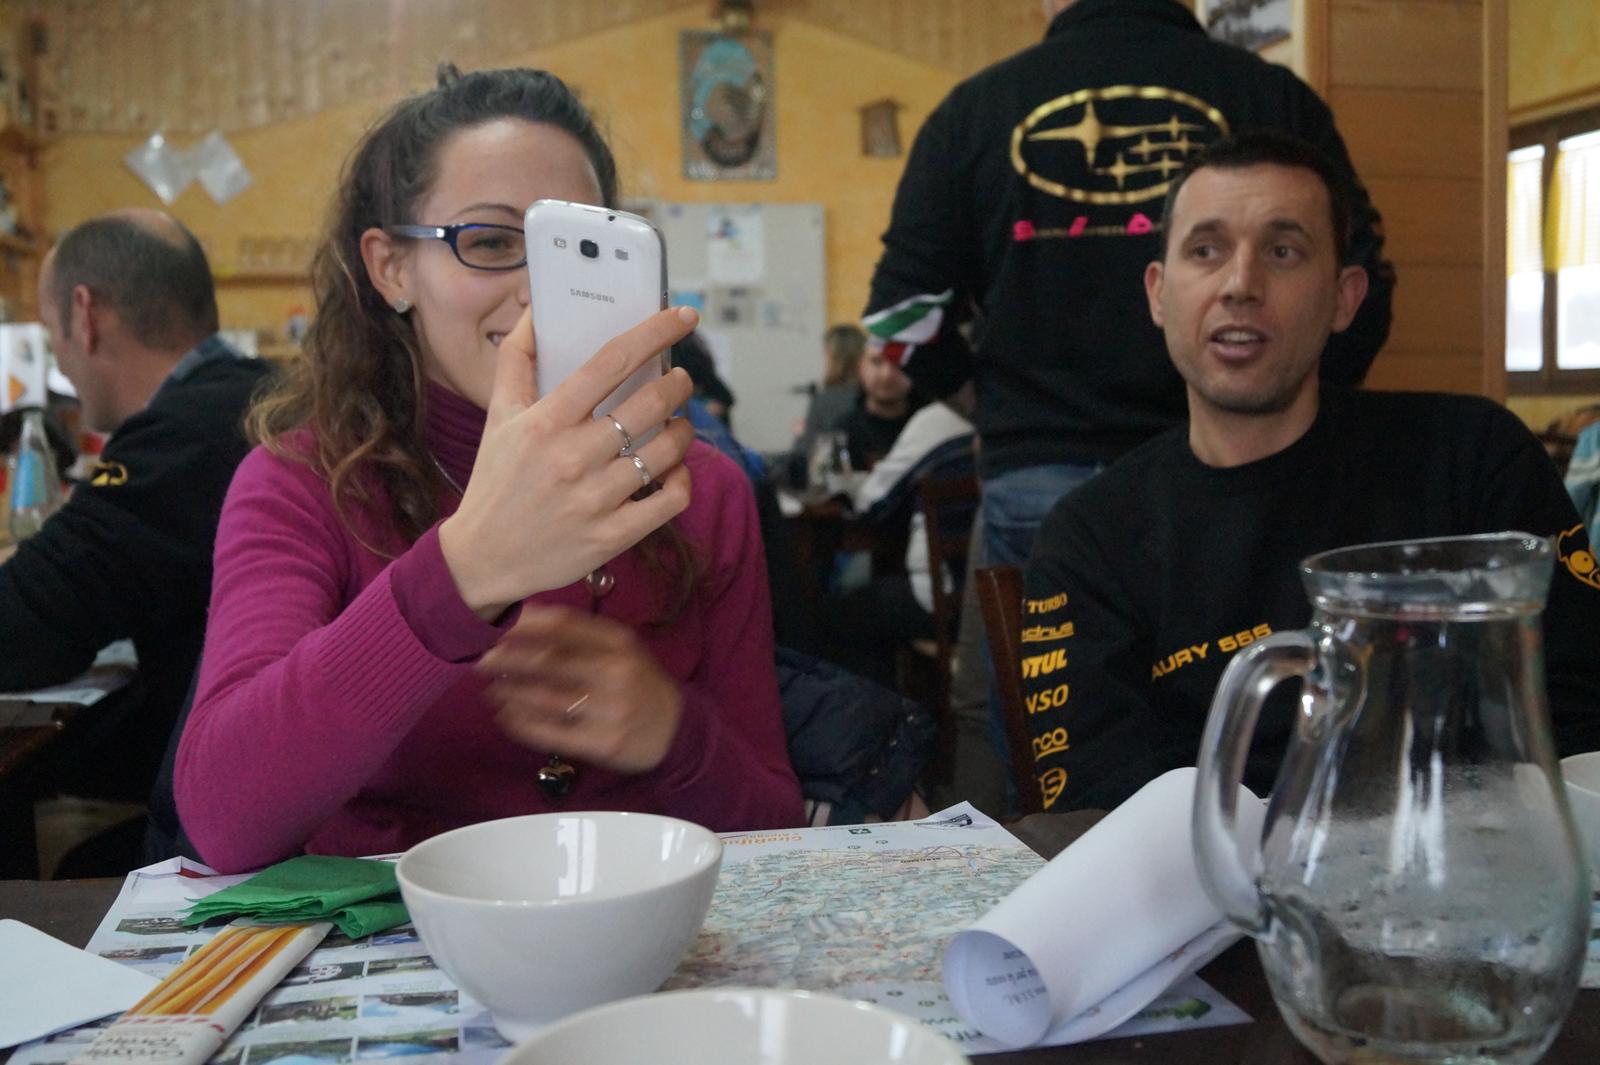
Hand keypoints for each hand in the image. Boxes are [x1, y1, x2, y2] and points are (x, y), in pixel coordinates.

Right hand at [439, 306, 698, 617]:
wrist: (483, 557)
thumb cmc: (496, 480)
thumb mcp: (498, 414)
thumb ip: (517, 358)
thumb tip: (537, 310)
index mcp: (546, 420)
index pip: (612, 361)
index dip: (656, 331)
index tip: (683, 317)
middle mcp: (573, 456)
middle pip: (652, 403)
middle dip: (678, 384)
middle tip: (679, 380)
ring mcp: (596, 498)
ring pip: (668, 449)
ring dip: (684, 428)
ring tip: (677, 423)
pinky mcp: (613, 535)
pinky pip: (671, 498)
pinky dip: (683, 478)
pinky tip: (673, 468)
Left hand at [479, 606, 683, 773]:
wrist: (676, 731)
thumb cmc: (637, 682)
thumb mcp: (620, 649)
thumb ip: (579, 633)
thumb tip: (524, 615)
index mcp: (619, 643)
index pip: (563, 626)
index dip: (523, 625)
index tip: (493, 625)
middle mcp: (614, 673)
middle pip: (549, 661)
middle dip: (506, 658)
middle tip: (477, 657)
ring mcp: (608, 711)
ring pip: (545, 698)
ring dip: (509, 692)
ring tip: (488, 688)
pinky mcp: (601, 744)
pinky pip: (552, 731)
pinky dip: (522, 723)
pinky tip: (505, 715)